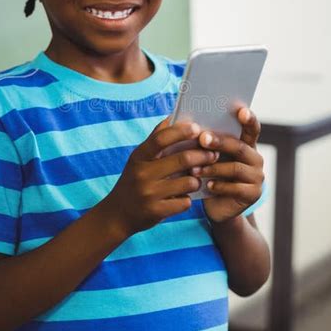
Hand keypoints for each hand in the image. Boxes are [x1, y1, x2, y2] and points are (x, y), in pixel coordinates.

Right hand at [103, 116, 218, 236]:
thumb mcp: (139, 159)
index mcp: (139, 157)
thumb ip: (156, 139)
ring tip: (195, 180)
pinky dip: (188, 199)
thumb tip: (173, 116)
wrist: (117, 214)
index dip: (181, 131)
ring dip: (197, 181)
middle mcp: (143, 174)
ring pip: (188, 182)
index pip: (161, 139)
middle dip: (203, 156)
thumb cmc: (134, 180)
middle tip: (213, 155)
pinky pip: (185, 202)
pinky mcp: (156, 211)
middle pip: (183, 159)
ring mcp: (149, 194)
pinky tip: (182, 198)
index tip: (197, 128)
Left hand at [192, 107, 264, 223]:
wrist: (215, 207)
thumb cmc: (209, 175)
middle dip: (220, 142)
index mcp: (246, 144)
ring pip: (235, 168)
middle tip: (202, 138)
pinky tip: (207, 186)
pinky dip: (219, 186)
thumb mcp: (207, 157)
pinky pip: (236, 188)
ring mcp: (257, 177)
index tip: (241, 110)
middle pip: (239, 147)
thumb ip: (205, 142)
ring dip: (213, 167)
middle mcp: (255, 158)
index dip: (249, 119)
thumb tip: (185, 122)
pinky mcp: (253, 194)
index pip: (252, 128)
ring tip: (194, 169)